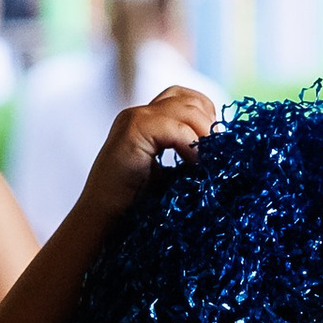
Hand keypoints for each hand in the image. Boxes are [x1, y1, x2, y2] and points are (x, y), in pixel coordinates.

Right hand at [84, 83, 217, 212]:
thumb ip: (185, 157)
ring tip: (207, 163)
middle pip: (189, 98)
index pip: (187, 99)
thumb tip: (222, 154)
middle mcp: (138, 114)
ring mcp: (133, 119)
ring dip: (204, 135)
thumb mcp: (167, 176)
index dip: (207, 118)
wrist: (100, 223)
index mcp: (146, 122)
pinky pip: (176, 128)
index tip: (216, 149)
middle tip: (217, 156)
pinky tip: (194, 166)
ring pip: (186, 108)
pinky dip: (191, 145)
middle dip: (209, 124)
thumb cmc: (133, 209)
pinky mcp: (132, 130)